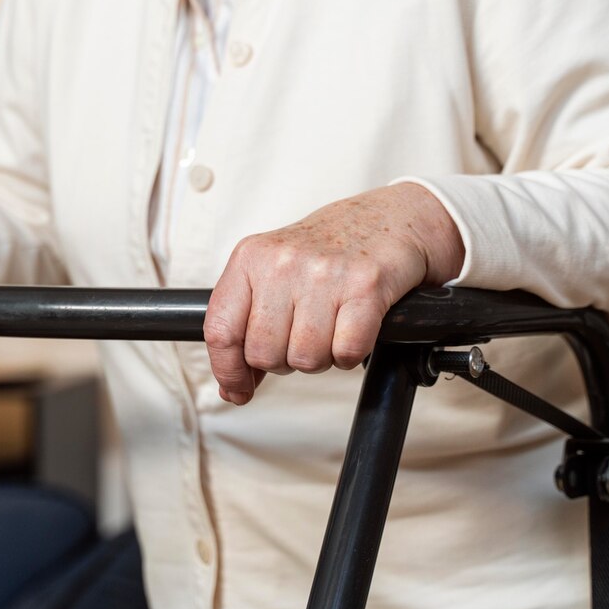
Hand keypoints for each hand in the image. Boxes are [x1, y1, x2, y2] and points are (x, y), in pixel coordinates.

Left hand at [203, 183, 464, 404]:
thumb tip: (234, 386)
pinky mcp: (366, 286)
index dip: (227, 370)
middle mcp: (282, 262)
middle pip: (264, 353)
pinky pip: (346, 352)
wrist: (388, 219)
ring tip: (329, 328)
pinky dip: (351, 354)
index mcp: (249, 258)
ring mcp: (323, 273)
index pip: (220, 331)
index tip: (238, 389)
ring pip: (306, 359)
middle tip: (302, 337)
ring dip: (321, 358)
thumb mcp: (273, 271)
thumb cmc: (327, 251)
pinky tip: (352, 328)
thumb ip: (247, 322)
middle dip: (284, 360)